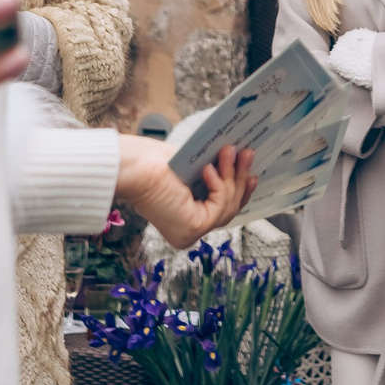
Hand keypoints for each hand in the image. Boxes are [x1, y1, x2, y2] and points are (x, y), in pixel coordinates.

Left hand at [118, 140, 257, 244]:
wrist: (132, 167)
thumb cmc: (151, 164)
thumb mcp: (190, 171)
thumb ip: (212, 175)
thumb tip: (238, 162)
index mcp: (183, 221)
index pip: (220, 211)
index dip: (239, 193)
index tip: (252, 175)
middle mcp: (187, 233)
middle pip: (228, 210)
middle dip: (240, 180)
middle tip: (248, 153)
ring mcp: (190, 234)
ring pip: (227, 207)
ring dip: (232, 175)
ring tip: (230, 150)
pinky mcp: (194, 228)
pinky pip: (220, 204)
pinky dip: (219, 182)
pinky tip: (208, 167)